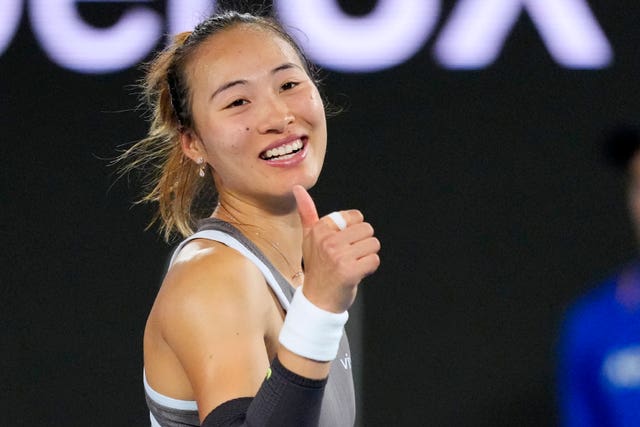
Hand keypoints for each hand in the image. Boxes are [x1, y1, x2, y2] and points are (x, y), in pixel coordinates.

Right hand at [292, 185, 380, 312]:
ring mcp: (338, 256)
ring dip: (367, 257)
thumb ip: (307, 213)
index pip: (356, 217)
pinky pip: (374, 260)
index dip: (354, 232)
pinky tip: (356, 274)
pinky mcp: (349, 271)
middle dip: (363, 245)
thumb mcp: (309, 239)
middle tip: (348, 257)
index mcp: (319, 229)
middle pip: (367, 230)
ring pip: (373, 245)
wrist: (317, 301)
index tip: (341, 245)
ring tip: (352, 265)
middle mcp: (327, 241)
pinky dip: (369, 268)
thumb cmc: (317, 268)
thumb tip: (298, 189)